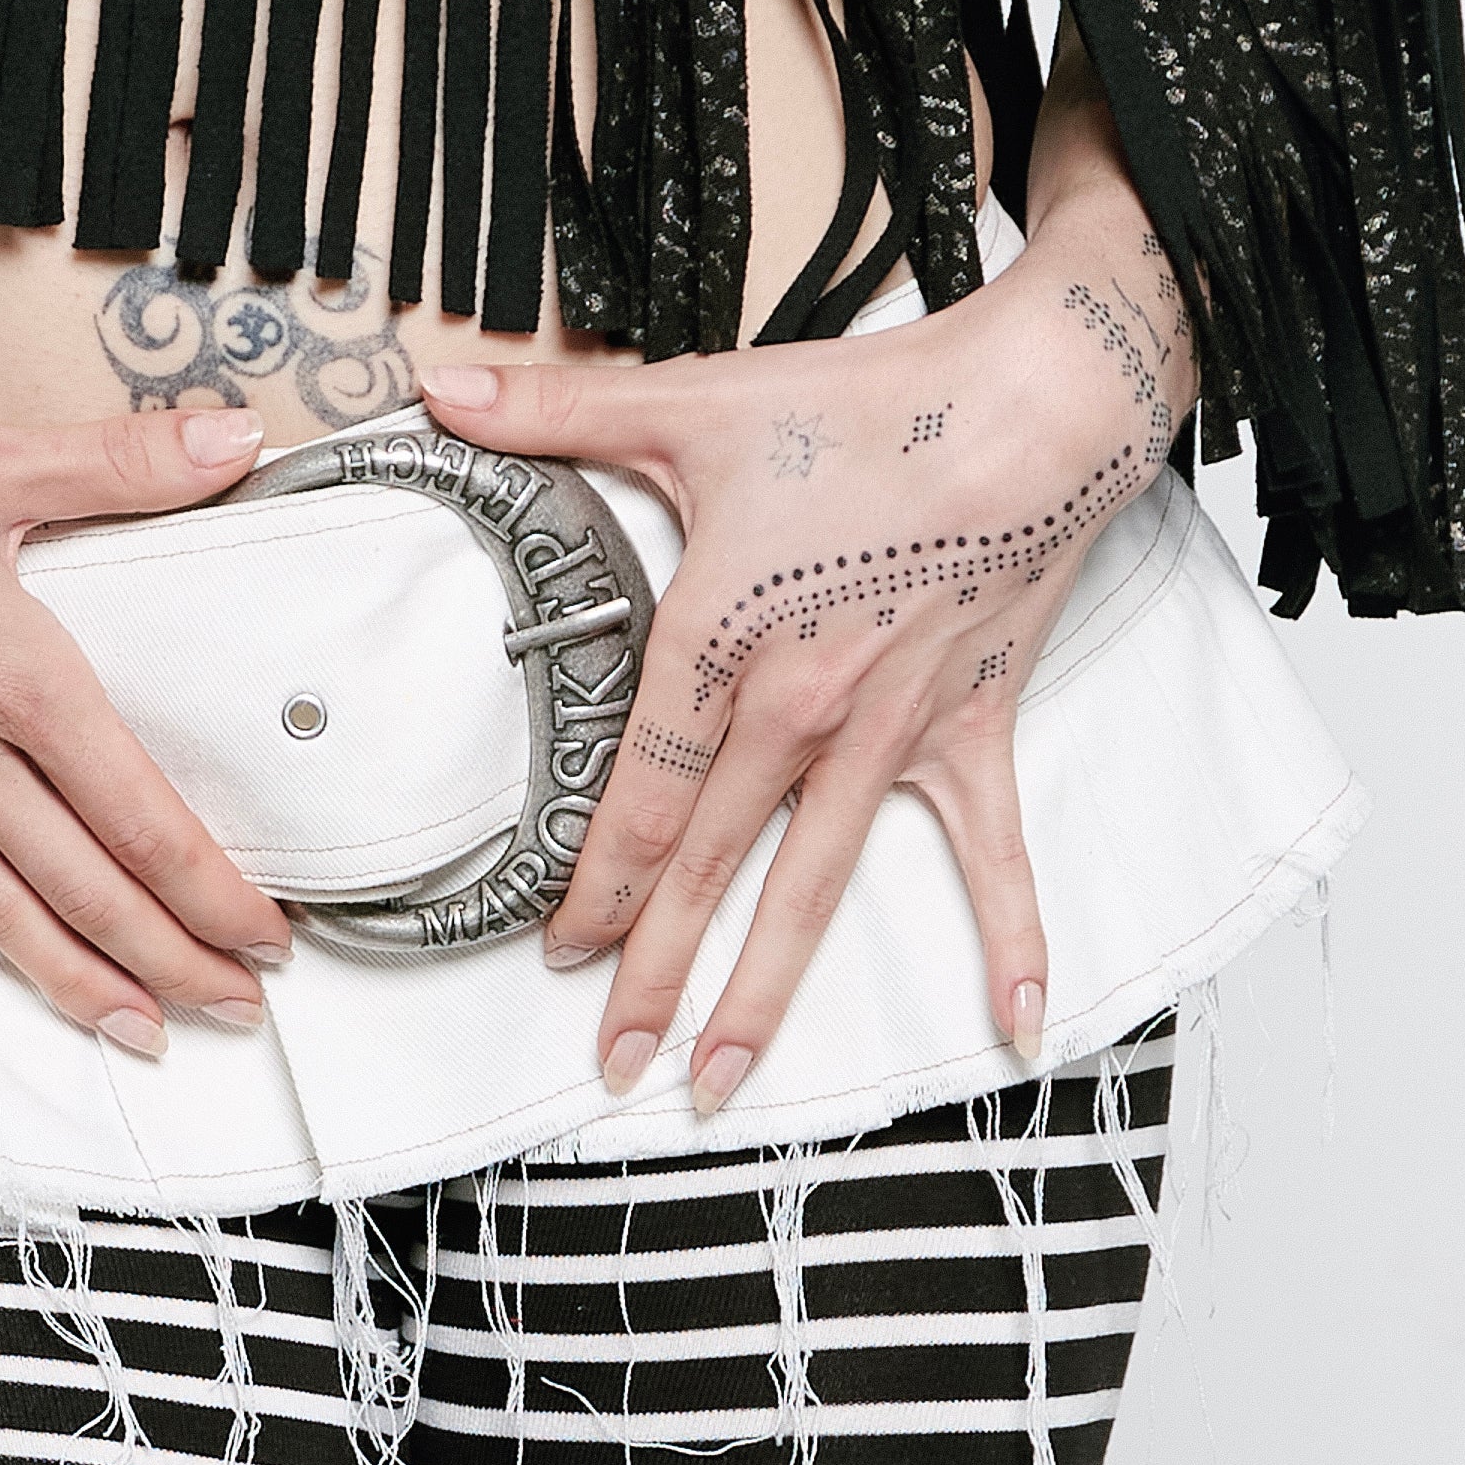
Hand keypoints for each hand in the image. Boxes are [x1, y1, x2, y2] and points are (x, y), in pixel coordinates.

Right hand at [0, 401, 293, 1093]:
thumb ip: (124, 458)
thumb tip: (235, 433)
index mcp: (18, 681)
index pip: (141, 814)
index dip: (213, 886)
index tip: (267, 933)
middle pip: (85, 882)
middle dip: (171, 955)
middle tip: (236, 1007)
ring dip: (67, 979)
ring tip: (131, 1033)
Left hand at [419, 198, 1192, 1110]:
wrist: (1028, 405)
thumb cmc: (866, 406)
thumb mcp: (690, 401)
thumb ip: (553, 408)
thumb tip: (436, 389)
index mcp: (722, 636)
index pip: (640, 794)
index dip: (596, 883)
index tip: (560, 949)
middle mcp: (802, 707)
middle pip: (710, 864)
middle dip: (655, 972)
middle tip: (615, 1060)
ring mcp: (892, 730)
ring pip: (814, 885)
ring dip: (768, 988)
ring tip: (725, 1075)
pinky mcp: (972, 727)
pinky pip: (991, 852)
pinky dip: (1010, 936)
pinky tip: (1012, 1021)